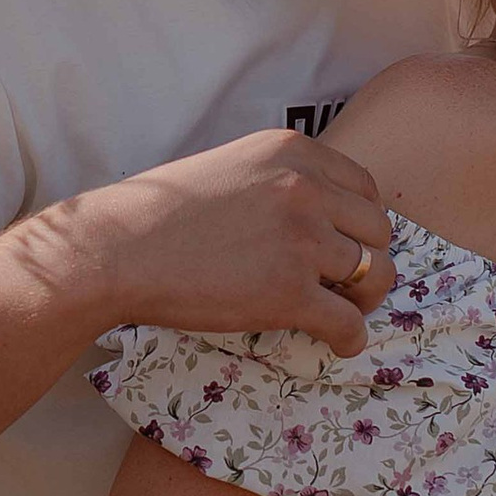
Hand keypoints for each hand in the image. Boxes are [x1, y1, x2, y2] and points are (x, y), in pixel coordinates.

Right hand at [59, 132, 396, 357]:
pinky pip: (350, 322)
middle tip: (343, 285)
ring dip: (363, 299)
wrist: (117, 249)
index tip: (343, 246)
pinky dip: (350, 338)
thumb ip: (280, 180)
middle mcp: (305, 188)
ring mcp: (301, 240)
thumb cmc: (160, 214)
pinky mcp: (289, 291)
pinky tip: (336, 342)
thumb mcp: (232, 167)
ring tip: (339, 311)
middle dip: (367, 260)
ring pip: (374, 275)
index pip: (365, 189)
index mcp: (293, 152)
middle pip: (378, 231)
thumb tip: (321, 215)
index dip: (360, 224)